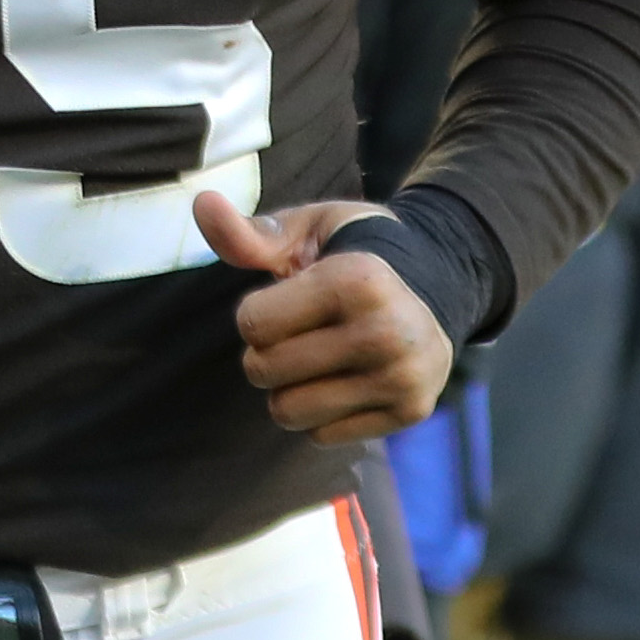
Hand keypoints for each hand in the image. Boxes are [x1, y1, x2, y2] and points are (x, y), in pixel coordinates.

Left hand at [194, 191, 453, 446]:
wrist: (438, 285)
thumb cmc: (353, 256)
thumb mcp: (306, 231)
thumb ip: (249, 233)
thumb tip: (201, 203)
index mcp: (356, 280)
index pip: (252, 324)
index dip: (257, 313)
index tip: (288, 299)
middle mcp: (385, 331)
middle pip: (264, 371)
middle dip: (268, 352)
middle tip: (303, 332)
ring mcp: (402, 377)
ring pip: (289, 412)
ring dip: (291, 389)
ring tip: (322, 358)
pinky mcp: (411, 412)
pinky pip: (322, 436)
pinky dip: (324, 414)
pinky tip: (349, 379)